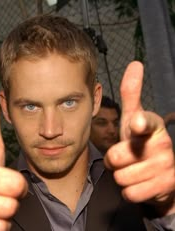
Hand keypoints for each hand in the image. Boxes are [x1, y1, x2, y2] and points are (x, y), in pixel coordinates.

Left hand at [104, 61, 174, 215]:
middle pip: (115, 157)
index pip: (144, 123)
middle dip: (114, 161)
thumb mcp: (133, 119)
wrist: (158, 175)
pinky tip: (139, 184)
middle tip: (125, 158)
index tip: (137, 124)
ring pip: (121, 177)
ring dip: (122, 176)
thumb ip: (131, 94)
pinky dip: (129, 191)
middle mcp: (163, 144)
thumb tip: (135, 63)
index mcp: (152, 126)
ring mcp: (166, 167)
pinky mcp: (166, 188)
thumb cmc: (140, 143)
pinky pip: (130, 193)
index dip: (140, 124)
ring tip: (133, 170)